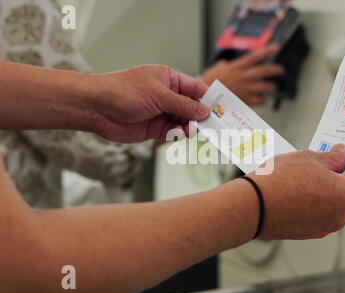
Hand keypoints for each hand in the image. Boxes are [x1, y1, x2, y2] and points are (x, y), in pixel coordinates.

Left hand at [90, 65, 209, 142]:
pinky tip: (180, 134)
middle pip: (192, 107)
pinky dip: (179, 134)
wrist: (97, 108)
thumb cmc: (124, 91)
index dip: (208, 99)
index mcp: (169, 79)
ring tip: (193, 130)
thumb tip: (204, 111)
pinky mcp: (155, 128)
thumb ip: (183, 105)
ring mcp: (161, 112)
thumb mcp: (158, 95)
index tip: (221, 109)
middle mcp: (167, 96)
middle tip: (214, 125)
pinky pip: (173, 132)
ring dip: (190, 127)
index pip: (195, 89)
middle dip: (201, 116)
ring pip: (184, 121)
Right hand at [202, 44, 284, 106]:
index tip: (276, 48)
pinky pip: (259, 101)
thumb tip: (224, 64)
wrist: (205, 100)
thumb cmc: (208, 85)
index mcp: (235, 68)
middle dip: (274, 69)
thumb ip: (223, 66)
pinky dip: (262, 100)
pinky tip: (263, 99)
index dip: (266, 51)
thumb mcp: (214, 70)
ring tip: (272, 87)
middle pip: (263, 71)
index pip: (254, 57)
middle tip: (280, 70)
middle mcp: (242, 78)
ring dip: (270, 87)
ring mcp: (244, 90)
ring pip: (264, 87)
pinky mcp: (244, 101)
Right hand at [248, 145, 344, 239]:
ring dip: (328, 187)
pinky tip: (300, 189)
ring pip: (335, 202)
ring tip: (309, 172)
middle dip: (342, 173)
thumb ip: (331, 157)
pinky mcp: (309, 232)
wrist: (252, 207)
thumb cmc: (277, 183)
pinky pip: (320, 213)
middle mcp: (339, 215)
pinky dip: (316, 201)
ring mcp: (324, 226)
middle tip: (328, 159)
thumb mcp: (308, 158)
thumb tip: (340, 155)